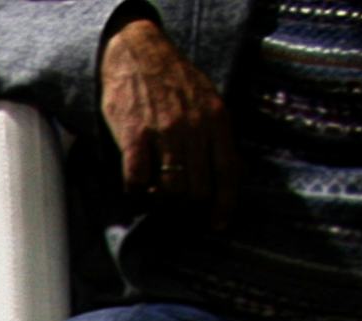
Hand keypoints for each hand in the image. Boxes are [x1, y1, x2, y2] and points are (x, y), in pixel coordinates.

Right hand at [101, 13, 235, 217]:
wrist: (138, 55)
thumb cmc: (174, 80)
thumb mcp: (208, 101)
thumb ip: (217, 133)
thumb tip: (226, 172)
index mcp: (217, 120)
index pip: (227, 172)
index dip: (224, 204)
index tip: (218, 224)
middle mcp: (194, 128)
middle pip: (197, 187)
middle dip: (189, 206)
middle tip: (180, 210)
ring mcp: (163, 133)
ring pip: (169, 188)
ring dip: (162, 201)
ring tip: (157, 197)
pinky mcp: (134, 137)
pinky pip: (137, 180)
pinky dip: (136, 190)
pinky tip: (136, 187)